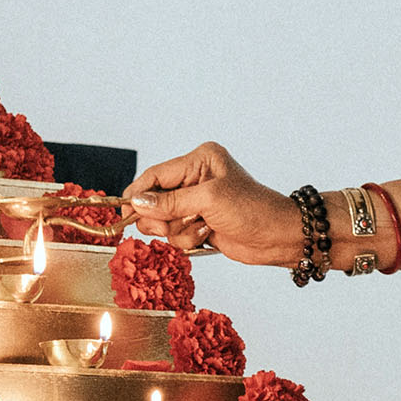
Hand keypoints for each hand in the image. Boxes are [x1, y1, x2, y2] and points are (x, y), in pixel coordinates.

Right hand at [123, 142, 304, 267]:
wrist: (277, 237)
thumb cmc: (253, 210)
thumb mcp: (209, 200)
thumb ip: (170, 202)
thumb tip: (137, 203)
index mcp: (199, 161)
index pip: (155, 175)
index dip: (137, 194)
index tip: (123, 212)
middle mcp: (194, 179)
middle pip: (153, 199)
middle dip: (162, 216)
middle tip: (173, 223)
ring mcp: (195, 202)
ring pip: (162, 220)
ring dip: (177, 230)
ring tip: (201, 228)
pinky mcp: (197, 222)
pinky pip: (174, 234)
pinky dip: (186, 239)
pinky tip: (207, 235)